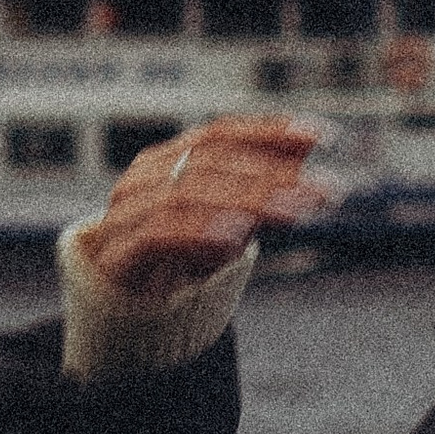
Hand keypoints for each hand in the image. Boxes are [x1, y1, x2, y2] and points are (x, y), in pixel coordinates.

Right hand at [72, 115, 328, 305]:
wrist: (122, 302)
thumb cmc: (177, 254)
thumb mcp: (227, 220)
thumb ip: (259, 190)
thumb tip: (305, 154)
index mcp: (169, 159)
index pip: (220, 133)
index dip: (268, 131)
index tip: (317, 136)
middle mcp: (145, 177)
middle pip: (209, 161)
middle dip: (270, 174)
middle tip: (317, 190)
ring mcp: (127, 211)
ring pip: (188, 193)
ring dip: (246, 201)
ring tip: (290, 212)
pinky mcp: (117, 250)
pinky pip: (161, 232)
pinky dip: (201, 230)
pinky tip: (236, 235)